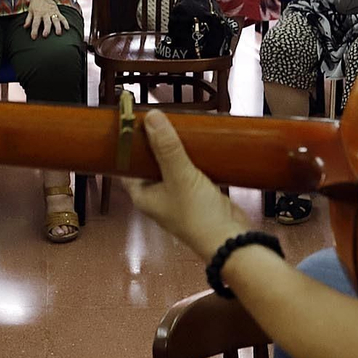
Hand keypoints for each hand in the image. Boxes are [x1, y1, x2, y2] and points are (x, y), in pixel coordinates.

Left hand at [25, 0, 66, 39]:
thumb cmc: (36, 4)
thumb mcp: (30, 10)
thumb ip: (28, 19)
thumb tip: (25, 27)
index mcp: (37, 13)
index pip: (35, 23)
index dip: (34, 31)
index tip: (33, 37)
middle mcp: (45, 13)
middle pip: (46, 22)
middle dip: (46, 29)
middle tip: (45, 35)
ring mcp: (52, 13)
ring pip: (56, 20)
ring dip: (57, 27)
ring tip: (58, 33)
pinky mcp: (58, 12)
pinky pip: (62, 18)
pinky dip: (65, 23)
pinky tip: (67, 28)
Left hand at [124, 110, 251, 257]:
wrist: (231, 240)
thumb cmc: (199, 217)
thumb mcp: (180, 177)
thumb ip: (166, 148)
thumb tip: (151, 117)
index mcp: (143, 195)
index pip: (126, 166)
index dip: (126, 146)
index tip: (130, 122)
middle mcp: (158, 195)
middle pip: (149, 162)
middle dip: (153, 142)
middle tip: (158, 116)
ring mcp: (178, 194)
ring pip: (171, 164)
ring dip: (174, 147)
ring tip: (177, 123)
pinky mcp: (198, 192)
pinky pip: (190, 168)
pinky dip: (192, 156)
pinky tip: (197, 142)